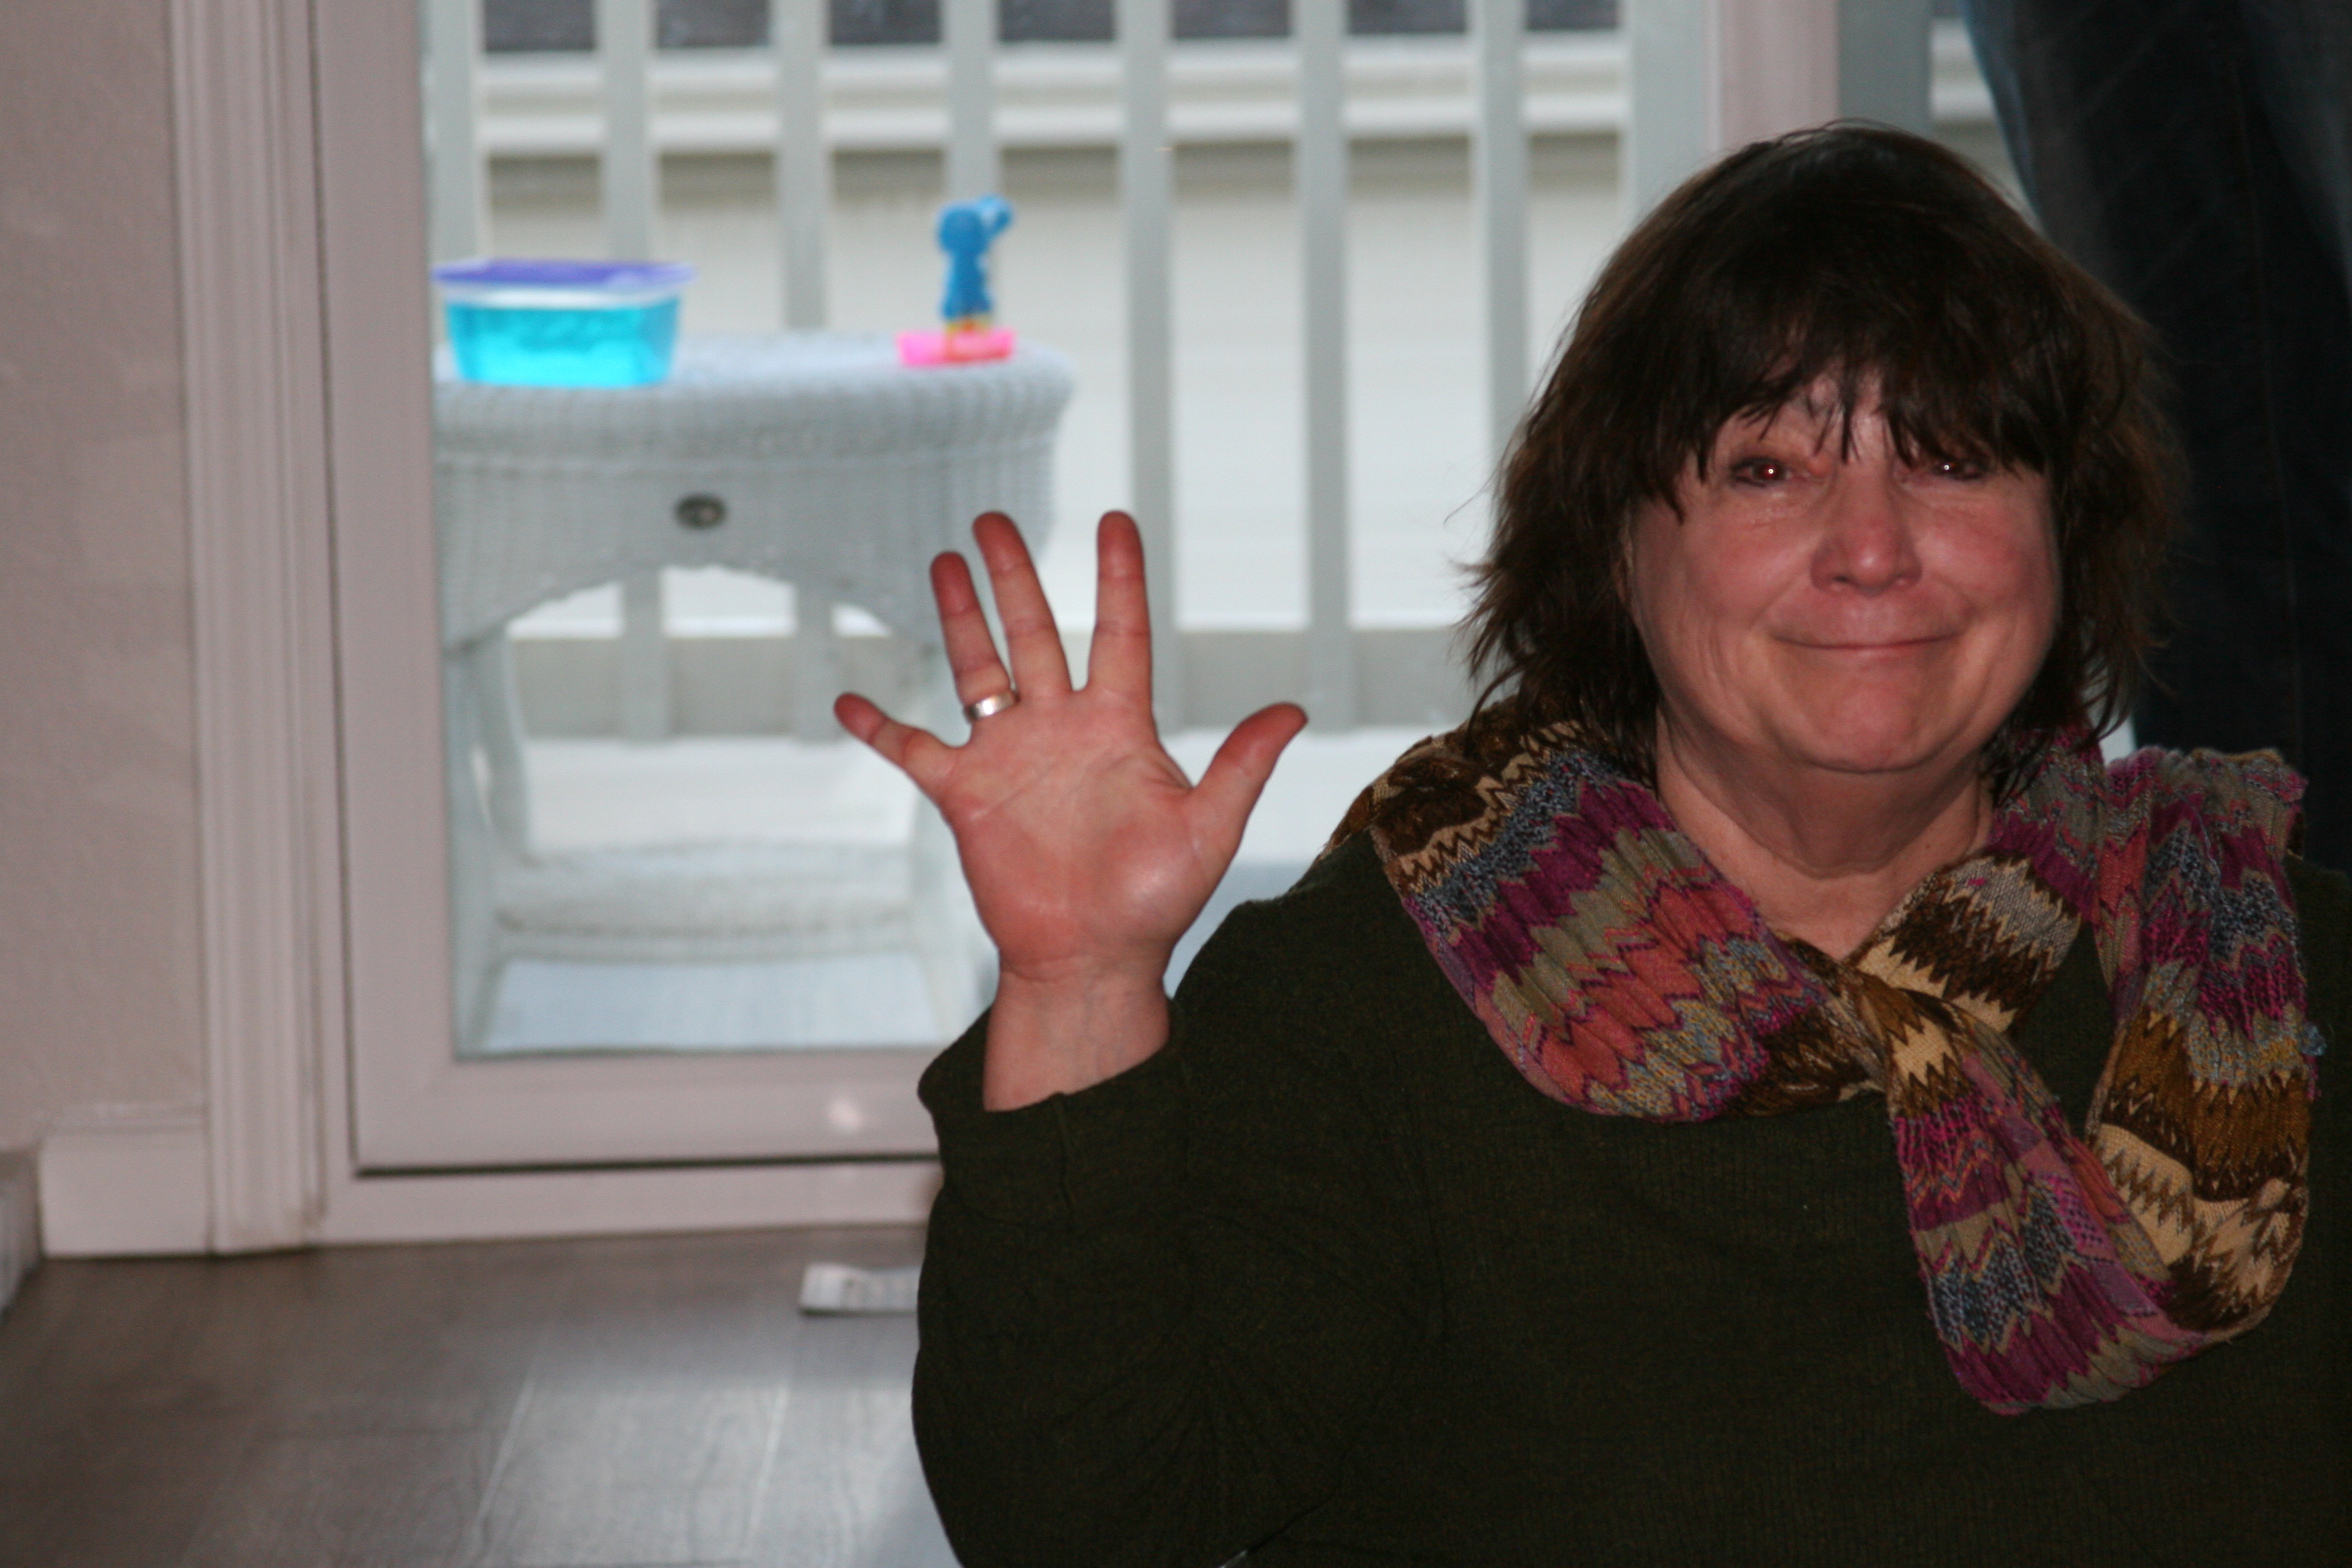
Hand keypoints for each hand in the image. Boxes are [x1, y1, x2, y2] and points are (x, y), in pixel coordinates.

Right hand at [837, 511, 1304, 1108]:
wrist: (1092, 960)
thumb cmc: (1155, 902)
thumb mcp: (1208, 829)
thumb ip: (1241, 766)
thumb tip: (1293, 711)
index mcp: (1119, 727)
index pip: (1121, 632)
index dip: (1118, 576)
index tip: (1115, 519)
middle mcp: (1061, 729)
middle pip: (1036, 633)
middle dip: (1016, 577)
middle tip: (994, 519)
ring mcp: (1009, 758)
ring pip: (979, 671)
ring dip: (962, 619)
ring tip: (945, 561)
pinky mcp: (966, 796)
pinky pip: (913, 752)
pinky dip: (879, 727)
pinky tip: (848, 699)